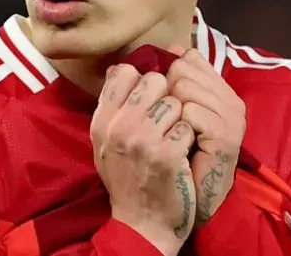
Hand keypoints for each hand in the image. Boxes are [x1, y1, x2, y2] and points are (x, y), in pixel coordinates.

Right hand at [90, 64, 197, 255]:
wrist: (142, 222)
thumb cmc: (127, 177)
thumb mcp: (107, 140)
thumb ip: (113, 104)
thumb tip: (120, 67)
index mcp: (102, 120)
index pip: (125, 72)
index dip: (144, 81)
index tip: (149, 99)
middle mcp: (118, 127)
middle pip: (155, 81)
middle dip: (166, 97)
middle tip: (164, 121)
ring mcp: (141, 140)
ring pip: (175, 103)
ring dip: (179, 119)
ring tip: (171, 139)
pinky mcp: (166, 154)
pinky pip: (187, 126)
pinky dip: (189, 139)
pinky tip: (180, 155)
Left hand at [166, 47, 245, 227]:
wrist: (191, 198)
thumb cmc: (180, 155)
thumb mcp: (175, 112)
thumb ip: (174, 80)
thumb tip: (169, 47)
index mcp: (220, 90)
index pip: (190, 58)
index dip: (171, 75)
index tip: (166, 100)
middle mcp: (231, 99)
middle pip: (183, 69)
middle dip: (168, 93)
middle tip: (171, 122)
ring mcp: (232, 117)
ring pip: (185, 89)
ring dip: (172, 113)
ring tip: (177, 134)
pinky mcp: (226, 135)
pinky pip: (190, 113)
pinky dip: (179, 128)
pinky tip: (184, 143)